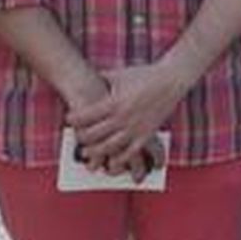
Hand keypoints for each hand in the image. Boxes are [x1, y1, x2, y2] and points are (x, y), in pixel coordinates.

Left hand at [65, 60, 187, 168]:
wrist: (171, 80)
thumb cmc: (144, 75)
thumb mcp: (119, 74)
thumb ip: (102, 78)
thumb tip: (87, 77)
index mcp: (114, 102)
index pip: (87, 115)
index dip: (74, 119)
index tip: (69, 119)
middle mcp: (123, 118)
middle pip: (95, 134)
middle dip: (82, 138)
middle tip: (77, 137)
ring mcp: (135, 128)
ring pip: (110, 147)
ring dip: (96, 153)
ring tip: (87, 154)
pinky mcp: (147, 134)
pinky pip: (131, 152)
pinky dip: (120, 160)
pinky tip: (112, 164)